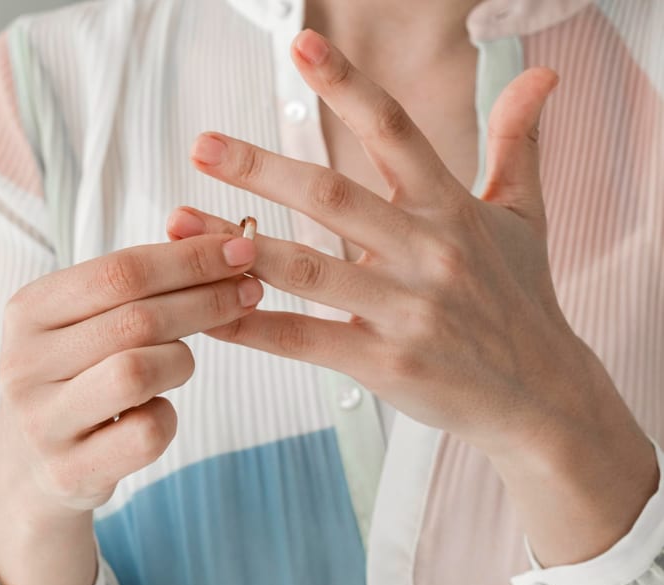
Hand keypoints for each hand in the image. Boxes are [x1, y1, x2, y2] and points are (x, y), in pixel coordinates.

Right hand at [0, 233, 261, 584]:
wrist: (26, 471)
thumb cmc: (72, 380)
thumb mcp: (80, 325)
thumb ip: (133, 286)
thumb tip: (223, 243)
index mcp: (26, 312)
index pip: (118, 271)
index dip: (189, 259)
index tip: (242, 249)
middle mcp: (22, 364)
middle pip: (136, 319)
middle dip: (206, 300)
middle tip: (249, 292)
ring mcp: (42, 422)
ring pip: (140, 372)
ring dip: (182, 361)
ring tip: (184, 361)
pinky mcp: (68, 472)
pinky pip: (147, 433)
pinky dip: (167, 417)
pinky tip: (155, 412)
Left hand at [181, 29, 602, 458]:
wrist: (544, 398)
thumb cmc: (520, 301)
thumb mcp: (526, 217)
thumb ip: (518, 143)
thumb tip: (540, 75)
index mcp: (451, 207)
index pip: (394, 131)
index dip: (348, 86)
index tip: (301, 47)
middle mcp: (429, 251)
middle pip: (331, 196)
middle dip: (260, 168)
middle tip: (201, 145)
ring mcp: (406, 309)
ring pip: (306, 269)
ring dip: (237, 245)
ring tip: (179, 225)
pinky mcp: (387, 363)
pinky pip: (304, 339)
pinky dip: (250, 327)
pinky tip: (203, 315)